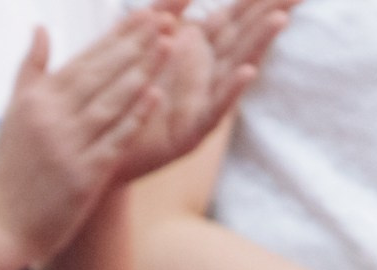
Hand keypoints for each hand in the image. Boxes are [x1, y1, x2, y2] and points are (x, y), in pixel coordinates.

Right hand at [0, 13, 175, 266]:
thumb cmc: (10, 170)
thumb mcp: (13, 114)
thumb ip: (30, 70)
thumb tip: (41, 28)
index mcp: (37, 101)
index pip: (84, 60)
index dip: (117, 35)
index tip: (145, 13)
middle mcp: (51, 119)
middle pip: (101, 74)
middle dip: (136, 44)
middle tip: (166, 17)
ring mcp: (67, 148)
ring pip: (110, 102)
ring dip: (142, 71)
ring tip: (169, 44)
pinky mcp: (82, 177)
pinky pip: (114, 141)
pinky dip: (135, 119)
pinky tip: (156, 96)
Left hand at [112, 0, 295, 182]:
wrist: (97, 148)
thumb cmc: (122, 99)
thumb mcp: (140, 48)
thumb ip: (163, 14)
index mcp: (194, 51)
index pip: (233, 15)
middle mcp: (204, 75)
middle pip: (243, 35)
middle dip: (269, 10)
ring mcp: (200, 104)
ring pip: (234, 67)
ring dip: (258, 44)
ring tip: (279, 20)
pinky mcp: (188, 134)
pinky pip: (213, 109)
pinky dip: (231, 90)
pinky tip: (247, 73)